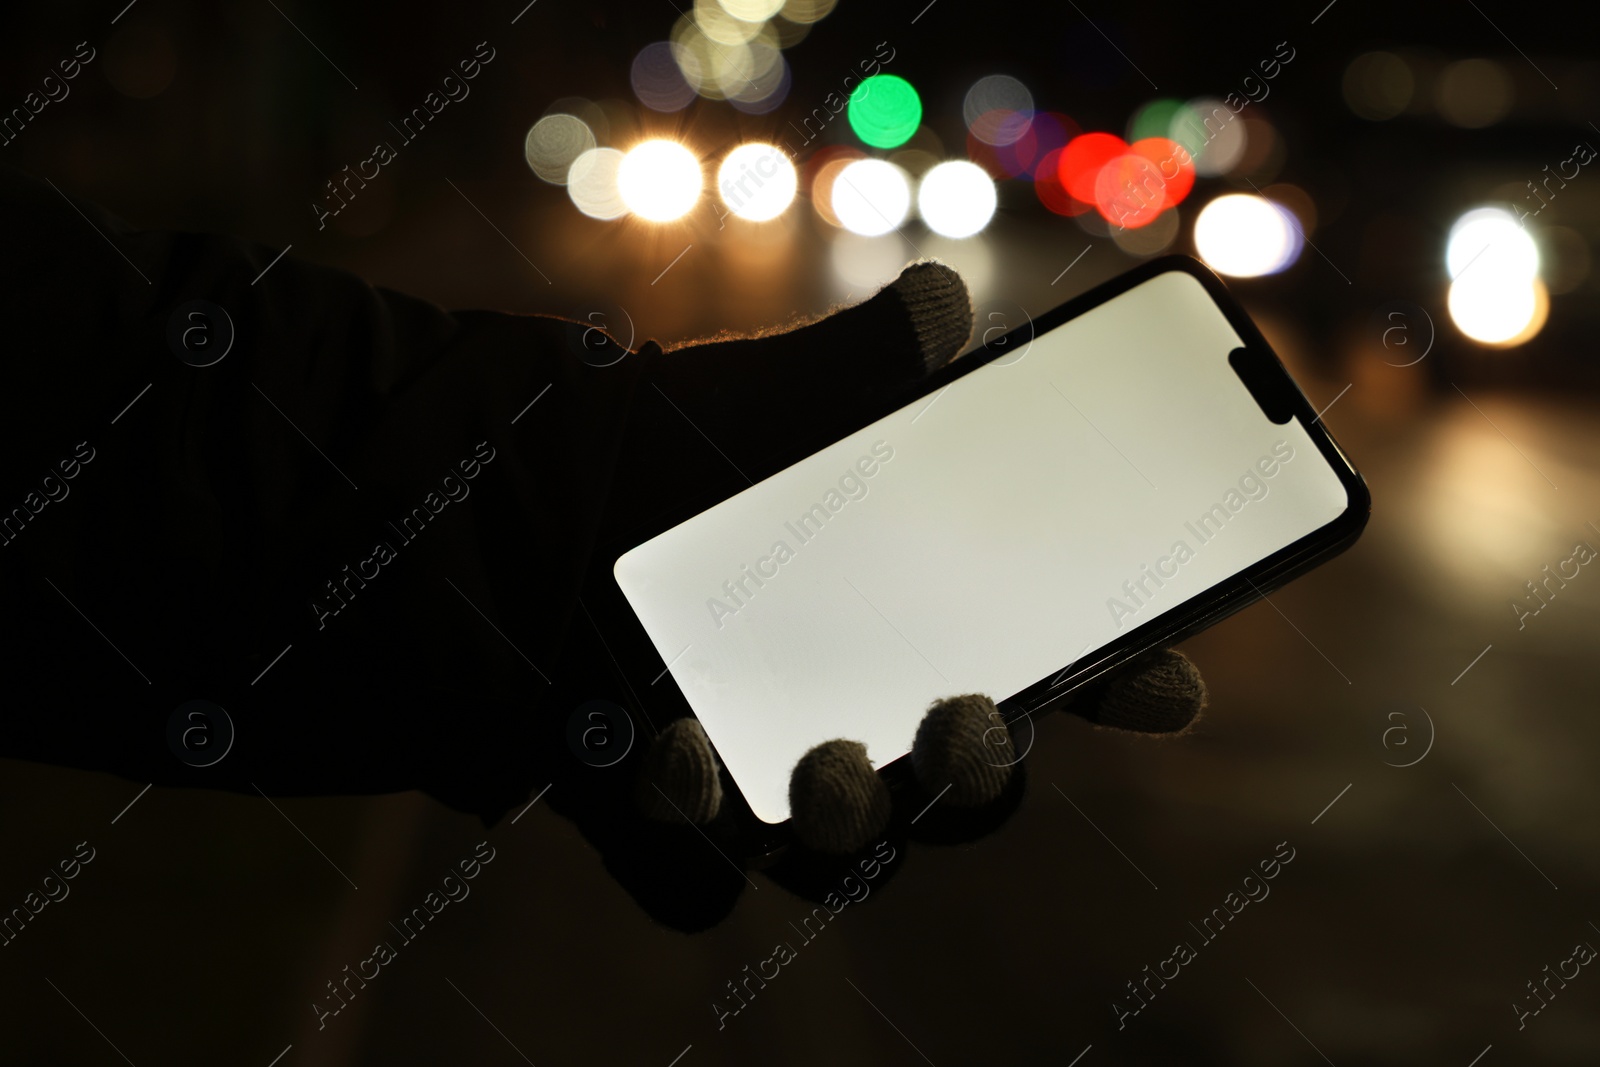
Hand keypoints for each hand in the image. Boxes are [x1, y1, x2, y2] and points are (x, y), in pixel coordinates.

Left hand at [571, 259, 1208, 921]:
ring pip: (841, 850)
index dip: (1106, 687)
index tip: (1164, 686)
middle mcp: (829, 702)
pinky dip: (694, 836)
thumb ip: (837, 375)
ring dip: (858, 821)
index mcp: (885, 613)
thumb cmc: (606, 457)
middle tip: (972, 718)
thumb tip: (943, 307)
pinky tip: (672, 755)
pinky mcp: (640, 814)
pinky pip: (688, 878)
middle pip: (948, 785)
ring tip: (831, 759)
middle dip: (982, 775)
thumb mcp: (725, 411)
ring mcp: (739, 768)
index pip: (1026, 664)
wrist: (444, 508)